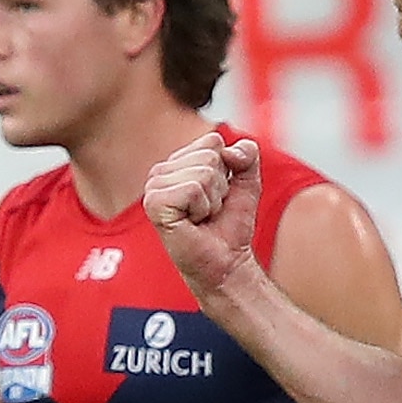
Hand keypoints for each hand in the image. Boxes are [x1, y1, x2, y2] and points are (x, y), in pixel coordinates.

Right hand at [143, 125, 260, 300]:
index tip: (217, 195)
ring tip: (202, 217)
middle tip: (210, 210)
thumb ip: (247, 154)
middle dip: (220, 187)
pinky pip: (194, 189)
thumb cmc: (229, 225)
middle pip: (209, 156)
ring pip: (203, 172)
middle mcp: (160, 172)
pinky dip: (203, 208)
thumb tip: (231, 150)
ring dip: (213, 200)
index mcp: (176, 163)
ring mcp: (154, 188)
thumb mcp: (247, 181)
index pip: (213, 142)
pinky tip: (193, 222)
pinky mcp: (155, 204)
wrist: (227, 260)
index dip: (227, 170)